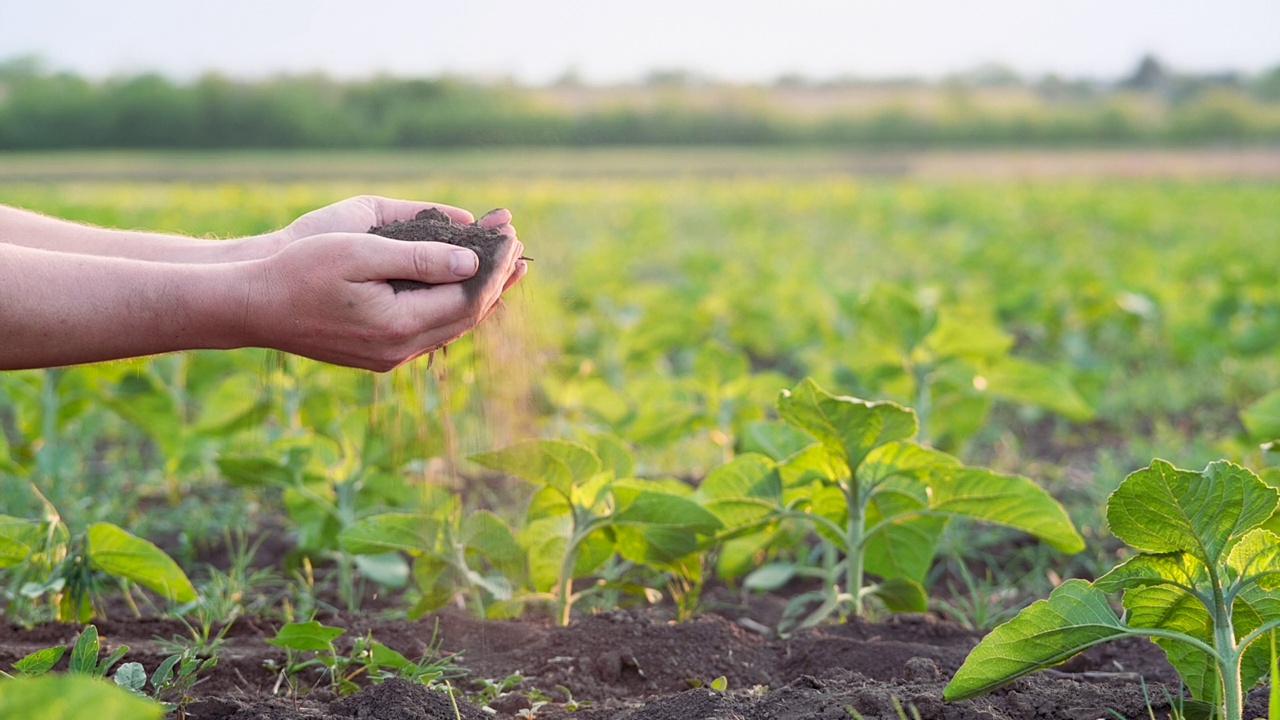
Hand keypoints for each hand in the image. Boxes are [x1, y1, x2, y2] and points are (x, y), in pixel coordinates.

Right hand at [244, 213, 526, 370]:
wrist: (250, 307)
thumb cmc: (299, 270)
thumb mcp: (360, 252)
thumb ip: (419, 258)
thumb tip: (472, 262)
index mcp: (398, 325)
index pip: (468, 299)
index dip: (495, 268)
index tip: (511, 236)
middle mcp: (399, 350)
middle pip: (466, 317)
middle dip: (495, 282)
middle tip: (519, 248)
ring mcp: (388, 357)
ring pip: (450, 327)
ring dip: (477, 296)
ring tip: (503, 268)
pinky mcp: (377, 355)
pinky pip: (429, 330)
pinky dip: (451, 307)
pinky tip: (460, 289)